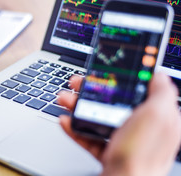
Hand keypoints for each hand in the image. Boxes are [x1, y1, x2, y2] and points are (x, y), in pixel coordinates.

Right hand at [58, 73, 180, 175]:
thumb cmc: (141, 155)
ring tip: (65, 99)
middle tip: (78, 83)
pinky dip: (75, 129)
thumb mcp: (157, 116)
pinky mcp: (108, 153)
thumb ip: (162, 92)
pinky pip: (89, 137)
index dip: (122, 78)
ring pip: (98, 117)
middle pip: (113, 102)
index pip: (139, 91)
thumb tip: (160, 75)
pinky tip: (66, 121)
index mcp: (157, 118)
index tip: (107, 71)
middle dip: (92, 91)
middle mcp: (140, 129)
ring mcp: (123, 142)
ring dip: (78, 106)